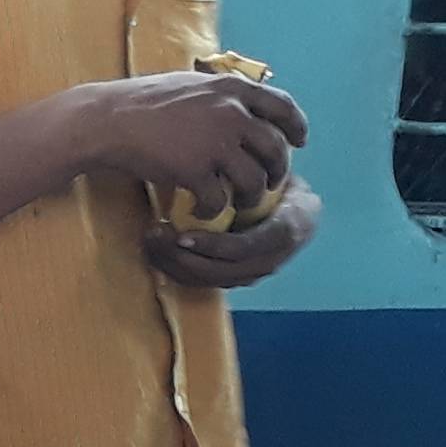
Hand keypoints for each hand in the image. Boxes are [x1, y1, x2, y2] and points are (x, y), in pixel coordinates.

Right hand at [91, 67, 306, 215]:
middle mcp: (231, 113)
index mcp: (232, 89)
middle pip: (275, 149)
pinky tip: (206, 212)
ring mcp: (214, 143)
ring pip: (253, 180)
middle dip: (277, 171)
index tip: (299, 142)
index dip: (296, 127)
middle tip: (270, 184)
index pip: (283, 107)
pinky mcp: (194, 170)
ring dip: (252, 197)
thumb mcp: (191, 84)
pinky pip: (219, 199)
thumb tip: (240, 104)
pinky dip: (216, 211)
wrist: (106, 120)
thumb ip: (220, 94)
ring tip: (242, 205)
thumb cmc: (141, 102)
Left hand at [147, 180, 319, 290]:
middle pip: (224, 271)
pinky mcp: (236, 277)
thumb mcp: (275, 169)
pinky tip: (156, 251)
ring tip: (151, 240)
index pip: (247, 247)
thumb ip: (255, 172)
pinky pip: (204, 281)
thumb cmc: (278, 177)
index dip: (214, 246)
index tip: (182, 236)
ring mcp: (254, 272)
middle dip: (184, 258)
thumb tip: (217, 166)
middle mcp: (274, 258)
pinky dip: (176, 268)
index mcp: (290, 229)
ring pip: (209, 280)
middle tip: (156, 236)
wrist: (294, 202)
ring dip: (174, 264)